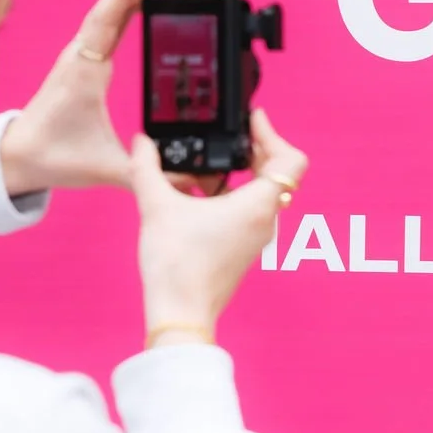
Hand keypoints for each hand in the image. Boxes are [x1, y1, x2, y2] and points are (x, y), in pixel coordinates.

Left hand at [0, 0, 195, 194]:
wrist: (17, 158)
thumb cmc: (53, 156)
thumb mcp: (108, 168)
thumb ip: (149, 172)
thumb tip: (190, 180)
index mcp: (86, 69)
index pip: (110, 15)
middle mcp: (82, 55)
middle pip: (116, 4)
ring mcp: (81, 56)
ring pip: (112, 11)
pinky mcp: (83, 62)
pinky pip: (108, 24)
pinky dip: (129, 8)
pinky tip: (147, 6)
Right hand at [132, 109, 307, 340]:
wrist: (180, 312)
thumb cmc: (177, 264)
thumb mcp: (156, 206)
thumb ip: (147, 167)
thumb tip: (141, 142)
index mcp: (258, 205)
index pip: (291, 160)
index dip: (274, 134)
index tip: (253, 120)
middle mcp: (265, 220)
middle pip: (274, 172)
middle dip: (250, 150)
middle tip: (224, 137)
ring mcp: (256, 236)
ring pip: (257, 193)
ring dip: (233, 174)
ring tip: (199, 168)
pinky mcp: (242, 248)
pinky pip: (244, 211)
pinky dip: (225, 195)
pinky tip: (192, 194)